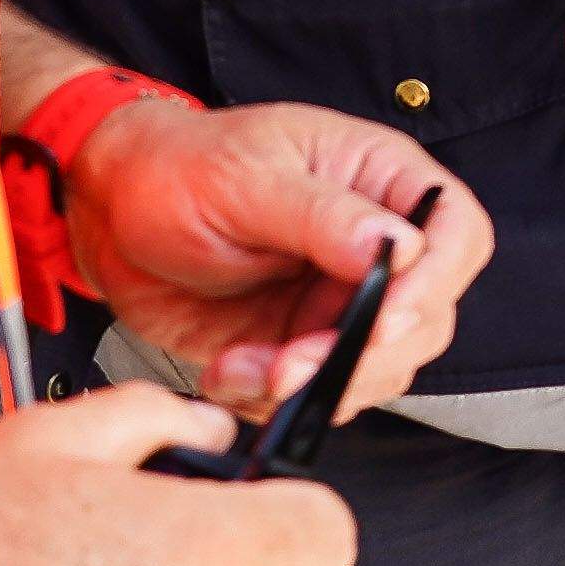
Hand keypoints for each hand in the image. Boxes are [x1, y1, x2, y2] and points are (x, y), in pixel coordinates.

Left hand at [74, 99, 494, 416]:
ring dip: (313, 385)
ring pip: (376, 369)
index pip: (456, 232)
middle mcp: (371, 245)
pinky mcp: (299, 344)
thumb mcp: (245, 177)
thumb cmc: (175, 165)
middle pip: (425, 319)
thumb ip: (324, 215)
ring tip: (245, 367)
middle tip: (293, 364)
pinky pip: (315, 393)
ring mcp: (337, 300)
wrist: (107, 212)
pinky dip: (271, 399)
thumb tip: (401, 245)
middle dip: (361, 355)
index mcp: (378, 180)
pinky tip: (228, 371)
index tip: (384, 320)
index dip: (436, 284)